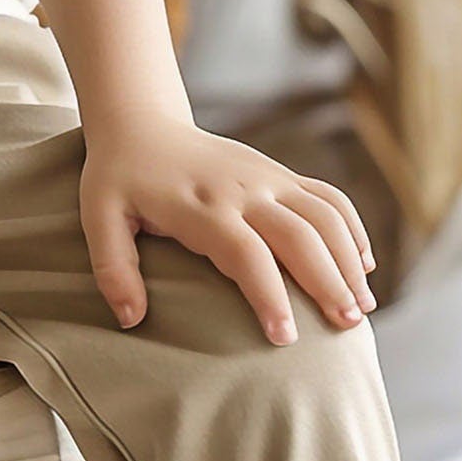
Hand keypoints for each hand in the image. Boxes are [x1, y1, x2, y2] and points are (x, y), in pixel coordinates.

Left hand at [78, 110, 377, 344]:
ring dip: (349, 259)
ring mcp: (266, 176)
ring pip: (323, 214)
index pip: (245, 252)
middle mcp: (242, 188)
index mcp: (201, 204)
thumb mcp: (99, 217)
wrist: (141, 123)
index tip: (285, 337)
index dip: (268, 294)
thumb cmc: (119, 177)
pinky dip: (352, 228)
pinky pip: (327, 196)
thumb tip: (132, 318)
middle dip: (326, 282)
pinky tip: (363, 267)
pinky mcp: (279, 172)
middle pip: (298, 235)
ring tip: (361, 308)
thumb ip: (112, 268)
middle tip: (346, 329)